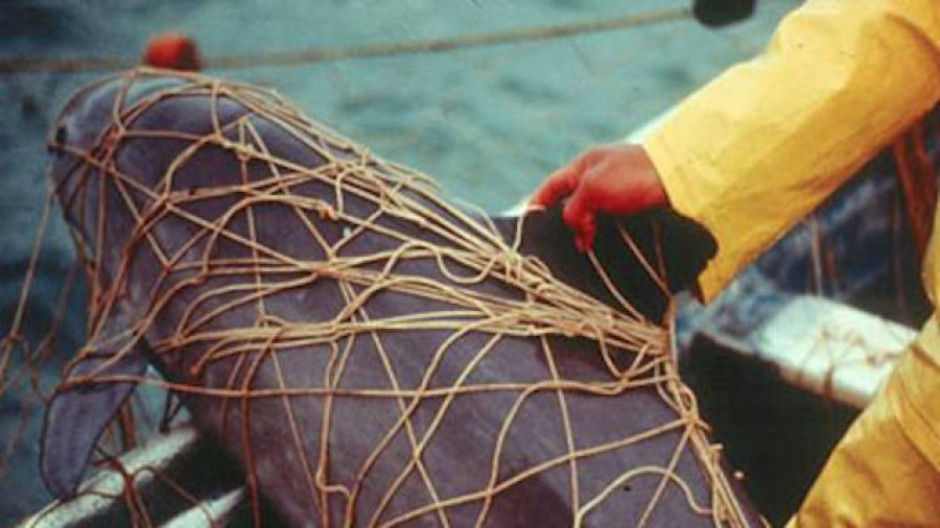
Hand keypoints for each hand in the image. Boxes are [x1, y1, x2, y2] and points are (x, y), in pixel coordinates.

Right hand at [531, 144, 667, 251]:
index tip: (528, 225)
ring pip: (595, 217)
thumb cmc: (634, 176)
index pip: (552, 186)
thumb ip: (574, 209)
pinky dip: (609, 236)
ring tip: (586, 254)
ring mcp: (622, 191)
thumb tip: (576, 233)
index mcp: (586, 165)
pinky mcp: (640, 206)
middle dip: (566, 224)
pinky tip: (608, 250)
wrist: (684, 177)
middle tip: (561, 247)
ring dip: (589, 234)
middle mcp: (602, 176)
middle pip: (574, 203)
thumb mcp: (593, 189)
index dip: (537, 204)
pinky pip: (616, 224)